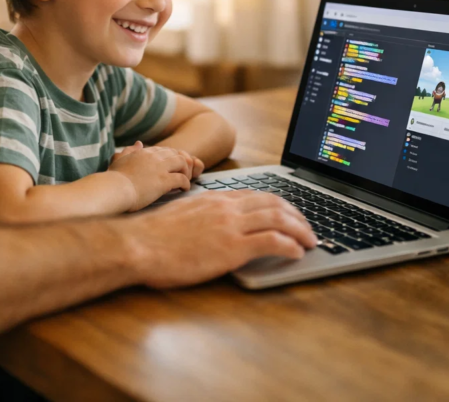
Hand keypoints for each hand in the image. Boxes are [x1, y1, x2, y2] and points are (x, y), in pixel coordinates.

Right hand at [108, 141, 193, 211]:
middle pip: (174, 153)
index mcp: (143, 153)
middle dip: (180, 163)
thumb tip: (139, 143)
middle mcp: (153, 157)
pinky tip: (184, 189)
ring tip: (184, 180)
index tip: (170, 168)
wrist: (114, 189)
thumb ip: (129, 151)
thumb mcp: (119, 160)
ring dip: (185, 171)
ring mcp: (160, 168)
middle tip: (180, 174)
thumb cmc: (113, 179)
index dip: (169, 158)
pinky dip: (186, 183)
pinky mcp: (164, 181)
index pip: (162, 150)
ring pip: (182, 162)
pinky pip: (182, 178)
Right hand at [116, 190, 318, 288]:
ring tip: (310, 241)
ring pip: (278, 220)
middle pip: (274, 203)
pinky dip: (290, 246)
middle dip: (296, 214)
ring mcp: (230, 226)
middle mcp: (226, 207)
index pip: (256, 194)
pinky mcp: (232, 248)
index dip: (278, 203)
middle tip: (308, 227)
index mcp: (214, 198)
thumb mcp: (179, 214)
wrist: (137, 245)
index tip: (288, 212)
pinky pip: (272, 242)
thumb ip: (200, 214)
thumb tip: (209, 224)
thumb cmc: (151, 236)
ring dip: (300, 230)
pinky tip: (297, 254)